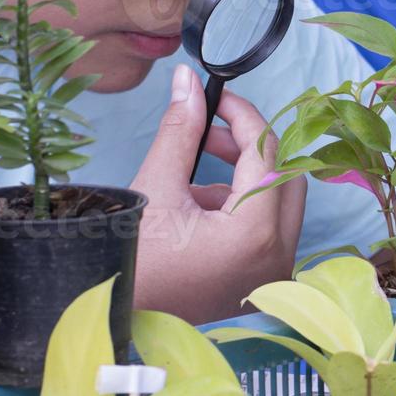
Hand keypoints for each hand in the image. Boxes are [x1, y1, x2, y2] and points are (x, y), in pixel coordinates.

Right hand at [130, 64, 307, 320]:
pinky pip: (268, 228)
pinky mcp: (262, 282)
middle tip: (208, 129)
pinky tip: (197, 206)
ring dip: (242, 177)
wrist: (112, 315)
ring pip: (277, 201)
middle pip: (283, 176)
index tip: (217, 96)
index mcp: (255, 234)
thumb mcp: (156, 186)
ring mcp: (273, 274)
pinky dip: (240, 206)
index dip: (244, 116)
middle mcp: (277, 257)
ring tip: (191, 171)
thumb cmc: (131, 259)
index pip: (266, 154)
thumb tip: (187, 80)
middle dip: (248, 146)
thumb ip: (181, 130)